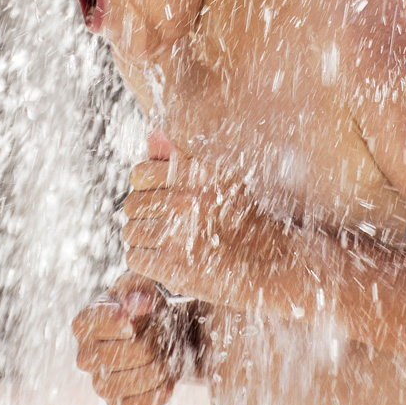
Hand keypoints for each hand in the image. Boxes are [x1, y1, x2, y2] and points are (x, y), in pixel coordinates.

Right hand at [71, 273, 180, 404]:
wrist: (179, 335)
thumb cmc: (158, 306)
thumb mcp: (151, 285)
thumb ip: (140, 288)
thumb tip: (135, 305)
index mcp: (88, 323)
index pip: (87, 325)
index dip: (112, 324)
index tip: (135, 322)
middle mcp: (87, 356)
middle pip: (108, 358)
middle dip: (145, 345)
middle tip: (163, 334)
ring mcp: (101, 384)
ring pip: (119, 386)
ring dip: (154, 370)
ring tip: (168, 356)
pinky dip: (155, 395)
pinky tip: (168, 379)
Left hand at [121, 157, 289, 309]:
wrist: (274, 260)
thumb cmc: (249, 216)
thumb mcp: (226, 175)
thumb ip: (187, 155)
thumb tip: (152, 135)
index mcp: (195, 175)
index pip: (139, 174)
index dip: (145, 186)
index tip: (156, 196)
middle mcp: (184, 202)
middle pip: (132, 204)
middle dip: (143, 214)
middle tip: (159, 222)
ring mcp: (177, 236)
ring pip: (131, 232)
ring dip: (142, 237)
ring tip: (162, 241)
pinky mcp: (174, 269)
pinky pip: (135, 258)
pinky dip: (144, 259)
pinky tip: (162, 258)